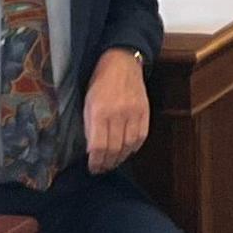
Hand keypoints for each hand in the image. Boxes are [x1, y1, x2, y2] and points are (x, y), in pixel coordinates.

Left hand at [84, 49, 150, 172]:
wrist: (121, 63)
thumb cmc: (99, 84)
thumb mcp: (87, 104)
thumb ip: (90, 127)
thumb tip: (92, 151)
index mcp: (99, 112)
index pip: (99, 147)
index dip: (96, 162)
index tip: (93, 168)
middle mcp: (118, 114)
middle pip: (114, 149)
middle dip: (107, 163)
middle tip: (102, 168)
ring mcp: (134, 113)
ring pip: (129, 145)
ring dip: (121, 158)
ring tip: (114, 162)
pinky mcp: (145, 111)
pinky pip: (142, 136)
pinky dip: (134, 147)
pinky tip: (127, 150)